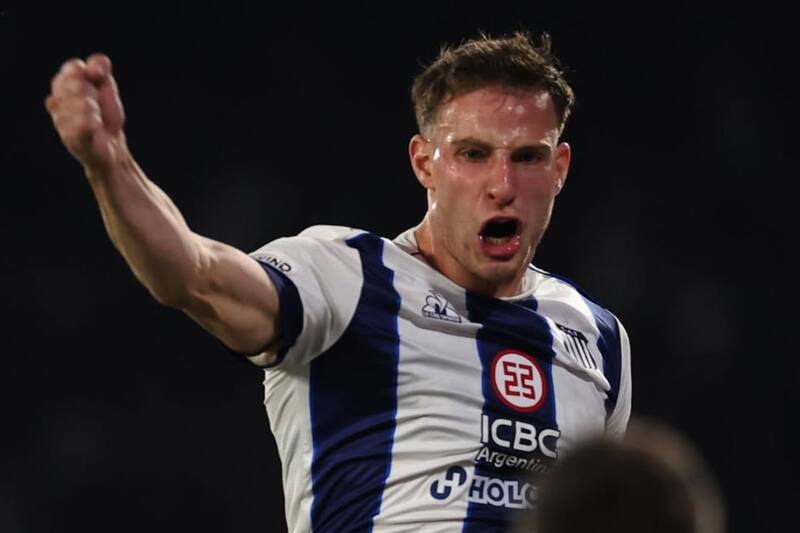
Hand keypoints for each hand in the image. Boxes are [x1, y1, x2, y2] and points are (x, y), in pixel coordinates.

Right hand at [45, 54, 126, 177]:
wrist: (112, 147)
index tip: (99, 78)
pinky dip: (91, 123)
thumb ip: (99, 67)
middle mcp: (57, 102)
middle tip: (97, 105)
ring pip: (82, 103)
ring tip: (97, 120)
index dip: (89, 72)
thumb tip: (95, 68)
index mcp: (63, 86)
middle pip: (76, 83)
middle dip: (93, 92)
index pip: (72, 68)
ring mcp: (62, 120)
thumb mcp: (105, 86)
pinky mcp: (71, 138)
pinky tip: (94, 126)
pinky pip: (82, 124)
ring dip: (95, 110)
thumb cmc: (105, 115)